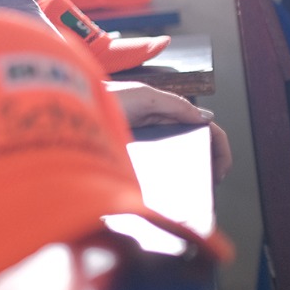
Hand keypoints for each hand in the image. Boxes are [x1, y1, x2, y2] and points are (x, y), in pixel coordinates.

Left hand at [107, 80, 232, 182]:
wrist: (69, 114)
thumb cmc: (103, 99)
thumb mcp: (144, 96)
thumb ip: (176, 105)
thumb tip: (207, 118)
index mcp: (165, 113)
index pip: (202, 129)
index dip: (217, 147)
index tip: (219, 170)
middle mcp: (157, 130)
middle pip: (193, 150)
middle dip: (204, 167)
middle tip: (207, 186)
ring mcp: (144, 147)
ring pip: (175, 164)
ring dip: (185, 176)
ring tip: (190, 194)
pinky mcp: (130, 162)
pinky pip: (154, 174)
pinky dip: (164, 183)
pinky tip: (166, 194)